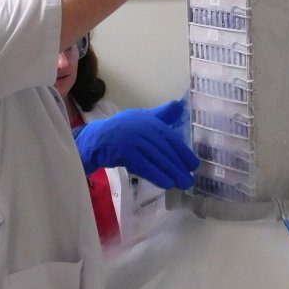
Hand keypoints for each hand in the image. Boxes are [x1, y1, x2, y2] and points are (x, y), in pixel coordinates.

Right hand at [73, 100, 198, 189]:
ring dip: (172, 173)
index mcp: (150, 121)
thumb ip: (161, 115)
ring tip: (183, 184)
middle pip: (166, 150)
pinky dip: (157, 175)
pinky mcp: (125, 152)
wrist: (95, 139)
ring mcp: (134, 140)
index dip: (183, 152)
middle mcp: (143, 128)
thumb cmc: (121, 130)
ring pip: (157, 159)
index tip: (193, 165)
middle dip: (179, 166)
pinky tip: (167, 184)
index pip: (171, 138)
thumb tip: (179, 104)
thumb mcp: (142, 119)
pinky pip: (144, 166)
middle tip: (190, 179)